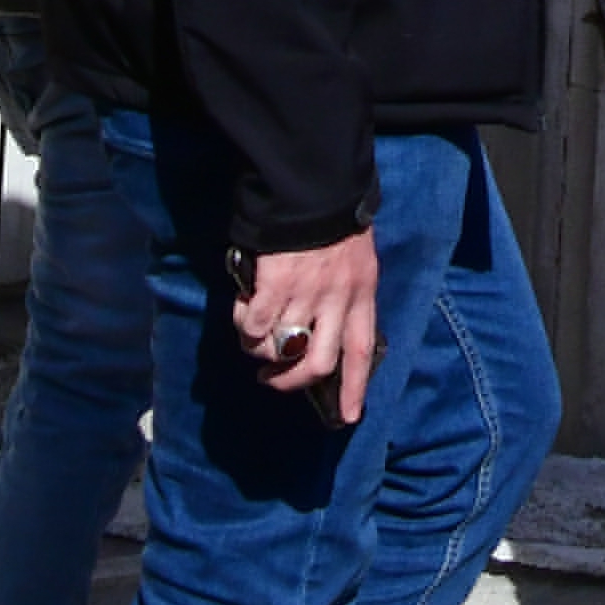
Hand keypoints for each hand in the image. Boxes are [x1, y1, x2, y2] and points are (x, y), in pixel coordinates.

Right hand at [232, 232, 383, 422]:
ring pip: (279, 348)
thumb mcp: (358, 261)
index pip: (361, 353)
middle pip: (316, 364)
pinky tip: (243, 313)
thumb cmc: (338, 222)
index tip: (349, 415)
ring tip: (254, 339)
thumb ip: (346, 293)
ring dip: (261, 351)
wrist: (317, 189)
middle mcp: (336, 302)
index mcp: (361, 295)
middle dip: (291, 382)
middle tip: (273, 379)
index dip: (355, 388)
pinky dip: (244, 326)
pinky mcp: (274, 285)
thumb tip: (326, 327)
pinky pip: (254, 325)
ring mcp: (305, 295)